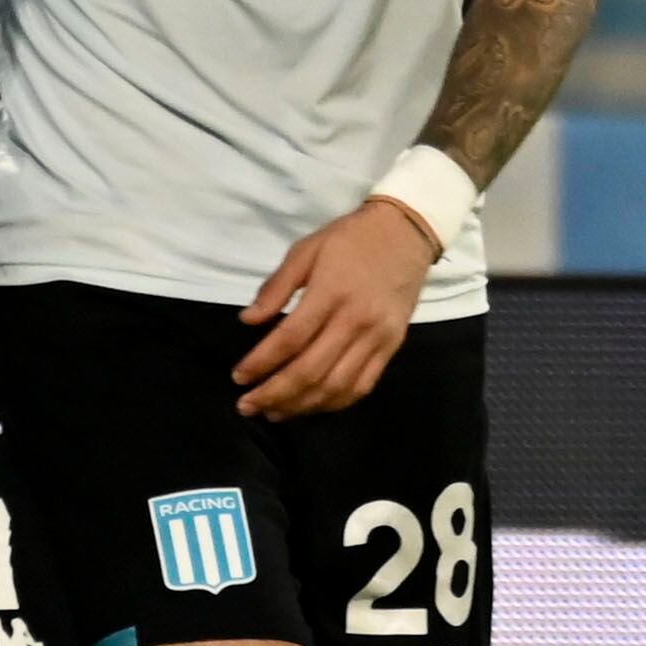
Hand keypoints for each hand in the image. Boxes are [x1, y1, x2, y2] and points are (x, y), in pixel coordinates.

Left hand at [232, 198, 437, 419]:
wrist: (406, 232)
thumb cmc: (350, 239)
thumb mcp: (307, 249)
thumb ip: (276, 286)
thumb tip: (247, 321)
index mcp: (331, 292)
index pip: (290, 339)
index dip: (261, 363)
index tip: (238, 377)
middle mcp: (356, 321)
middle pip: (311, 370)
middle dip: (274, 394)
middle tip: (247, 406)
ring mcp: (377, 338)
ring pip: (336, 386)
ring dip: (301, 405)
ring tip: (273, 412)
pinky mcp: (391, 347)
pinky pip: (361, 386)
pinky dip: (334, 403)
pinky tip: (310, 406)